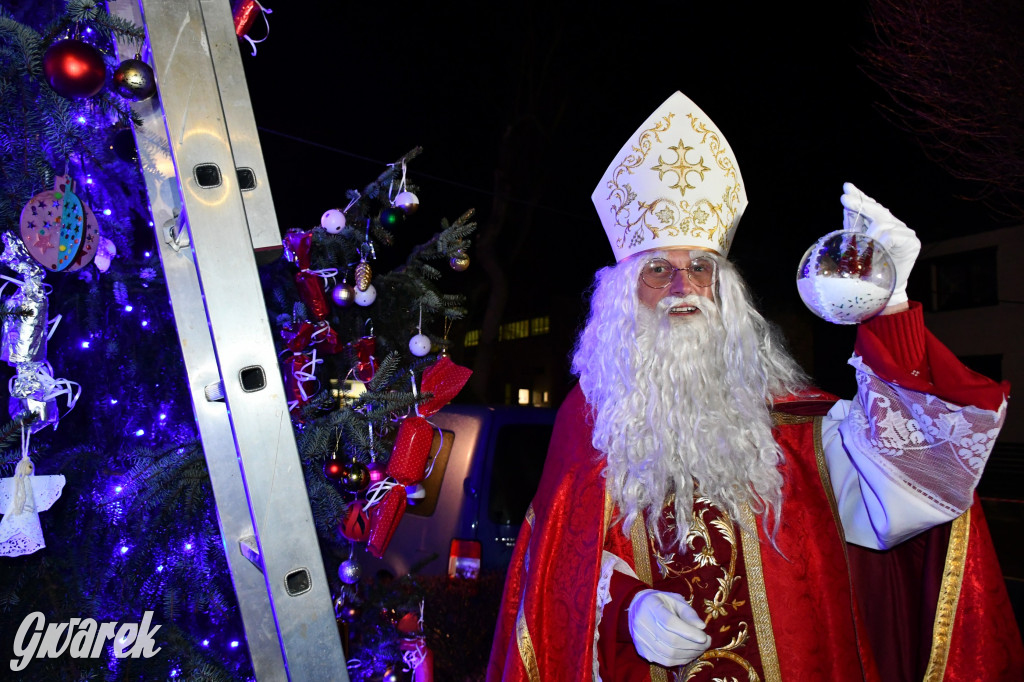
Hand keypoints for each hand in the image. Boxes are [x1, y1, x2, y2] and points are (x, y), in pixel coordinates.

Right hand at [627, 589, 710, 666]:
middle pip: (671, 640)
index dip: (689, 632)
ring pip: (669, 654)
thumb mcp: (675, 600)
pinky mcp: (642, 651)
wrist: (637, 608)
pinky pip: (664, 661)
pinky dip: (681, 660)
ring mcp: (641, 639)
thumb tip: (702, 627)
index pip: (670, 623)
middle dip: (693, 645)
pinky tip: (690, 654)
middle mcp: (642, 624)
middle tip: (707, 642)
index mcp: (651, 606)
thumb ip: (688, 613)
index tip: (705, 636)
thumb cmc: (661, 602)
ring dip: (690, 654)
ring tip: (701, 648)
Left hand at [840, 182, 920, 307]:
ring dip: (869, 237)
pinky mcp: (912, 241)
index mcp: (881, 224)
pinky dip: (881, 244)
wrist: (882, 290)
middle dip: (860, 204)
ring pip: (883, 223)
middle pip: (877, 210)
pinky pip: (892, 235)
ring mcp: (905, 232)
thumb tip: (847, 205)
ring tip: (864, 252)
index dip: (860, 196)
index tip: (847, 188)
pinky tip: (877, 253)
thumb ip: (853, 225)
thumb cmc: (867, 269)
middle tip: (845, 199)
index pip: (871, 206)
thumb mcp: (856, 244)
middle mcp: (895, 224)